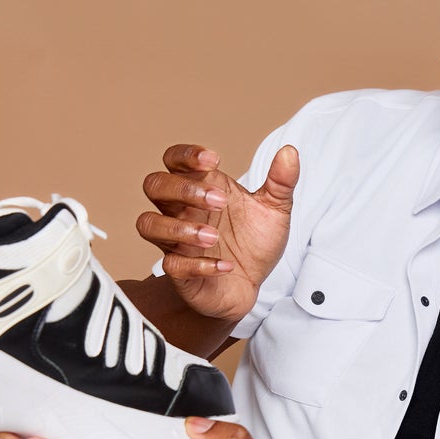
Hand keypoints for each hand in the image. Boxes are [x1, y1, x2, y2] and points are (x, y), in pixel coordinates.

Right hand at [137, 143, 299, 323]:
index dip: (186, 155)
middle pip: (155, 186)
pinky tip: (225, 266)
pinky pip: (172, 266)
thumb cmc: (253, 243)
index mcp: (200, 188)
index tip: (214, 160)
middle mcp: (181, 211)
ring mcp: (176, 242)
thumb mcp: (274, 211)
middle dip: (183, 189)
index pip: (174, 160)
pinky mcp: (179, 273)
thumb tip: (290, 152)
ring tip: (213, 237)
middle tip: (220, 202)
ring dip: (179, 228)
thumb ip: (281, 183)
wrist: (251, 286)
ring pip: (149, 224)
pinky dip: (198, 265)